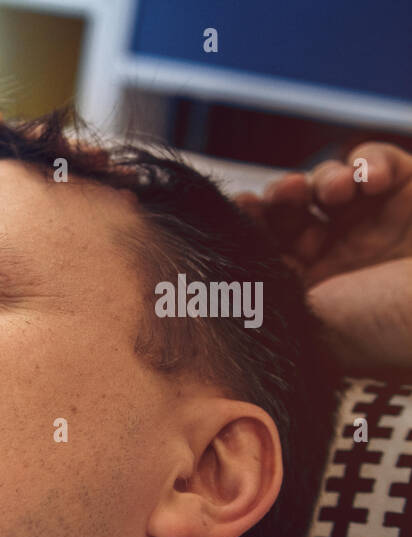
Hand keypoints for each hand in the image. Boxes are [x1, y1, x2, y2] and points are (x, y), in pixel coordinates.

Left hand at [236, 143, 411, 373]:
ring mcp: (378, 227)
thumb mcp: (304, 320)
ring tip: (330, 190)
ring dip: (321, 178)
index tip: (238, 208)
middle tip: (284, 195)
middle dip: (282, 197)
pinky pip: (380, 163)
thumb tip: (202, 281)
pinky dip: (368, 160)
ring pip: (330, 184)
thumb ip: (259, 295)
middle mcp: (341, 260)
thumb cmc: (381, 331)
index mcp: (309, 295)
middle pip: (292, 212)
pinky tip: (368, 177)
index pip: (266, 248)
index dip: (249, 223)